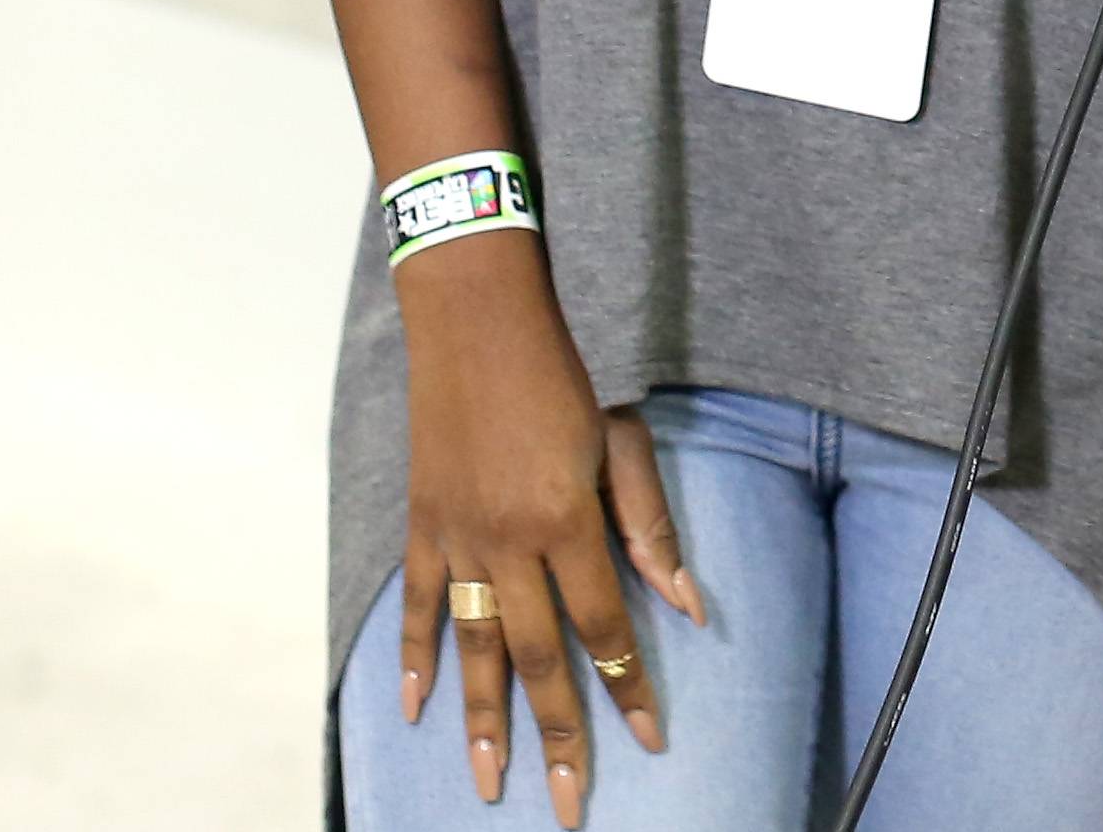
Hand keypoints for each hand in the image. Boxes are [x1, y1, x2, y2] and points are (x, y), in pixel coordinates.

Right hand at [395, 238, 698, 819]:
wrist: (476, 319)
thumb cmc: (561, 374)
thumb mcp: (620, 439)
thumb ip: (649, 526)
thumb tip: (687, 604)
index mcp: (567, 521)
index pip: (606, 627)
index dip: (628, 689)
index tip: (647, 742)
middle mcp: (510, 542)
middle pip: (538, 660)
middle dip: (559, 737)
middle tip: (570, 805)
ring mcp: (459, 538)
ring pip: (475, 649)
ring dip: (482, 724)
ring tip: (490, 786)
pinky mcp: (424, 525)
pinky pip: (418, 606)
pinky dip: (415, 659)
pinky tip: (418, 710)